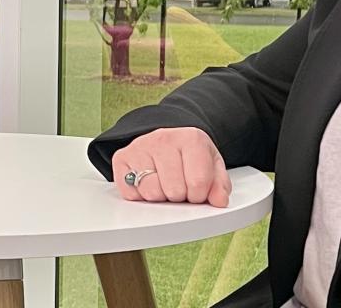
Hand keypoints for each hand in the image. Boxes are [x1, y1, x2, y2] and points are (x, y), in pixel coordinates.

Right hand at [111, 127, 230, 206]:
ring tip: (164, 185)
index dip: (199, 195)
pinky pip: (131, 193)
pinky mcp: (121, 158)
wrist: (165, 141)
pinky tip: (148, 183)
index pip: (198, 182)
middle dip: (179, 197)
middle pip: (174, 190)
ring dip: (160, 197)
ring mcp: (140, 147)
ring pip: (151, 192)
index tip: (197, 190)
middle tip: (179, 188)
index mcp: (191, 138)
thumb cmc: (189, 156)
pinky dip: (140, 196)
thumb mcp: (211, 166)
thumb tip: (219, 201)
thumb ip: (219, 184)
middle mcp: (163, 138)